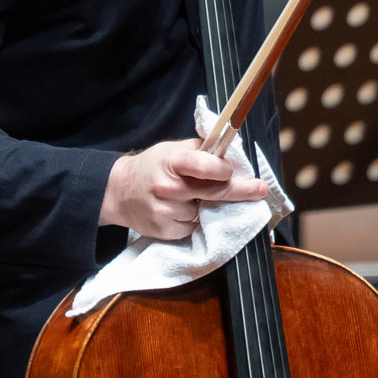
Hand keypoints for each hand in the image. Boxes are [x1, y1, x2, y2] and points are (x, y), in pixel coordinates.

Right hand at [99, 138, 269, 240]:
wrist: (117, 191)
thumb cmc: (151, 166)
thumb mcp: (172, 149)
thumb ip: (200, 149)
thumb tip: (230, 151)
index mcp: (172, 161)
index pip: (206, 165)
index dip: (224, 168)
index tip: (232, 170)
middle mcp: (169, 186)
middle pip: (215, 191)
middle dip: (242, 190)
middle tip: (260, 190)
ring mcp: (166, 210)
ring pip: (205, 211)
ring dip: (205, 206)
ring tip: (188, 197)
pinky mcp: (164, 229)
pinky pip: (192, 227)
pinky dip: (192, 220)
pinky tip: (180, 210)